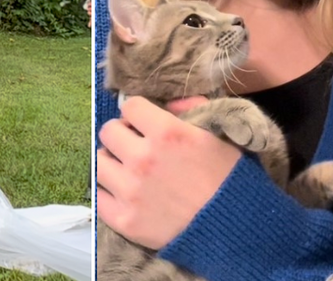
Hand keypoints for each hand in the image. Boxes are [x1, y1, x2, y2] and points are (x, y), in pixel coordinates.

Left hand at [96, 96, 240, 248]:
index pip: (131, 106)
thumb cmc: (230, 179)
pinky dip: (109, 192)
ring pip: (99, 162)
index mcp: (167, 132)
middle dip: (122, 134)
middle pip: (109, 131)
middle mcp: (143, 158)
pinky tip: (124, 193)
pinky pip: (99, 196)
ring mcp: (130, 191)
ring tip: (127, 170)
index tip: (144, 123)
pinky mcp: (124, 220)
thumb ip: (194, 108)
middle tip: (134, 146)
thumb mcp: (219, 134)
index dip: (139, 113)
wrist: (234, 230)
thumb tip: (170, 102)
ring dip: (112, 162)